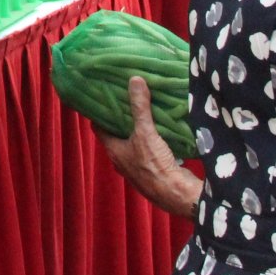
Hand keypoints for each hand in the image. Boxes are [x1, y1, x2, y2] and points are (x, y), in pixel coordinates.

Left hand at [95, 76, 202, 220]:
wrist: (177, 194)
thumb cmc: (154, 165)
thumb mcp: (145, 132)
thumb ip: (140, 107)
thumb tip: (134, 80)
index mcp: (113, 150)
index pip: (98, 127)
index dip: (99, 111)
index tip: (103, 96)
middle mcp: (121, 160)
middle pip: (116, 134)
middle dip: (120, 118)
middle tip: (126, 98)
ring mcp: (137, 168)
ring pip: (133, 143)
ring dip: (137, 129)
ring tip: (143, 109)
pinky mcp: (153, 172)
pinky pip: (148, 151)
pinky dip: (151, 140)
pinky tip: (160, 129)